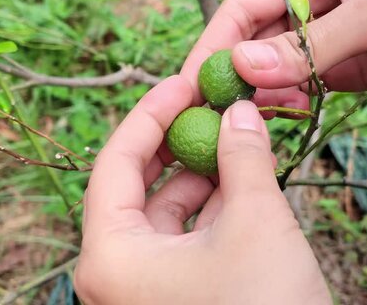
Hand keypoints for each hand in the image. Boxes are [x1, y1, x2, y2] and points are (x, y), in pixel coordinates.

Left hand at [74, 76, 330, 303]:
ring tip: (235, 137)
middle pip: (137, 186)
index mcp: (110, 256)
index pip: (115, 163)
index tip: (182, 83)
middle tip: (208, 106)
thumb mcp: (255, 222)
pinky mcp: (174, 296)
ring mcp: (144, 288)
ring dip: (200, 173)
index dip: (150, 114)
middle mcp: (115, 273)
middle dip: (176, 142)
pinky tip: (240, 179)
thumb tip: (240, 110)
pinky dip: (210, 206)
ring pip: (164, 212)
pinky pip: (183, 238)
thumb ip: (243, 157)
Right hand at [181, 0, 366, 99]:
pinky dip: (289, 103)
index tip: (192, 81)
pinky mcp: (344, 67)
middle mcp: (308, 2)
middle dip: (233, 76)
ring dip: (259, 94)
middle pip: (253, 42)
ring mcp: (325, 37)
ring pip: (275, 69)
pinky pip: (303, 87)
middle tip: (211, 116)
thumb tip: (243, 65)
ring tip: (243, 122)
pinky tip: (283, 116)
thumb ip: (308, 44)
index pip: (245, 7)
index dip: (214, 43)